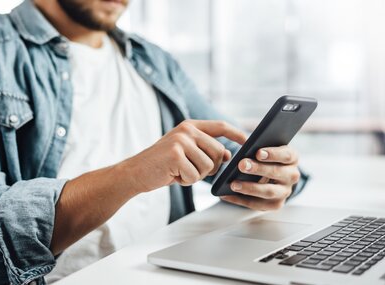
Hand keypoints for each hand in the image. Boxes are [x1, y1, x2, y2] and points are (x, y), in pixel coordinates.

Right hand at [119, 120, 246, 192]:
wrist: (135, 173)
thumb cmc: (163, 165)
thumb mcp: (185, 152)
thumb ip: (205, 149)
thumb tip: (229, 156)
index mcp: (190, 126)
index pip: (221, 126)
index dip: (237, 134)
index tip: (248, 142)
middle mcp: (187, 129)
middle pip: (219, 152)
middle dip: (210, 168)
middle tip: (191, 170)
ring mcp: (181, 141)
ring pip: (208, 166)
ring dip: (196, 176)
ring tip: (179, 171)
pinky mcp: (175, 155)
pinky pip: (195, 175)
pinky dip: (185, 181)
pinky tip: (173, 176)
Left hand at [220, 146, 299, 210]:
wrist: (273, 176)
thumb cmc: (266, 158)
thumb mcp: (267, 150)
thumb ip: (260, 149)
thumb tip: (245, 151)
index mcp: (292, 158)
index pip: (286, 155)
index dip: (273, 154)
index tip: (258, 152)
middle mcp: (292, 176)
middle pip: (276, 172)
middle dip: (258, 169)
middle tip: (242, 165)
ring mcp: (285, 192)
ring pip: (268, 191)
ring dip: (250, 188)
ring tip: (233, 184)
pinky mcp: (275, 204)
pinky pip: (258, 204)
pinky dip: (241, 200)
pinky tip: (227, 194)